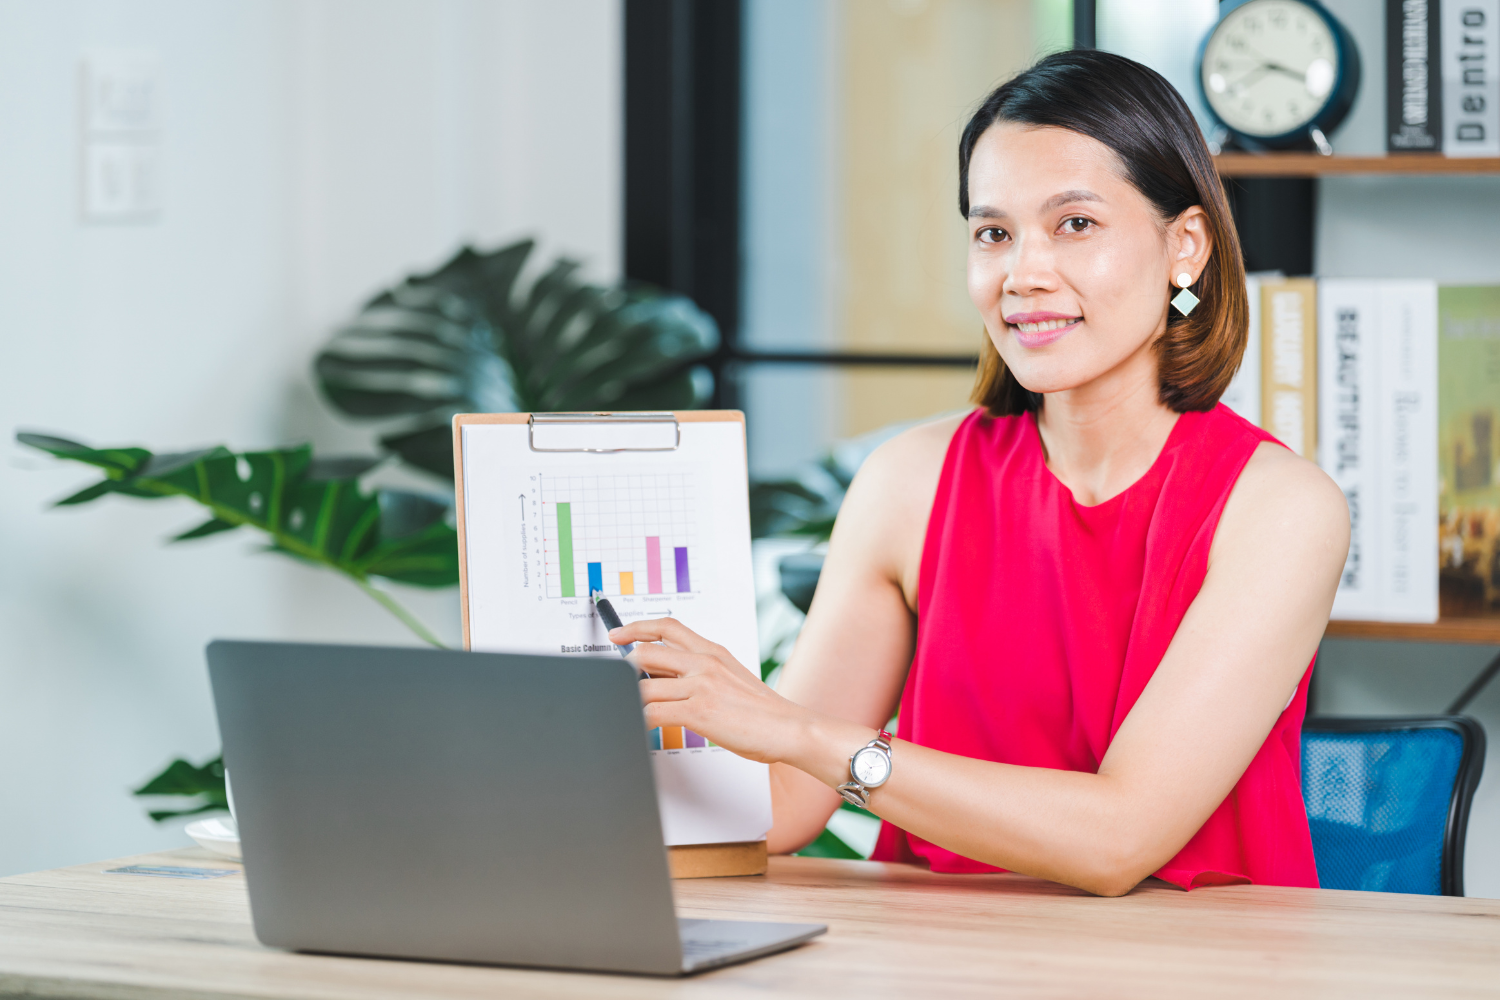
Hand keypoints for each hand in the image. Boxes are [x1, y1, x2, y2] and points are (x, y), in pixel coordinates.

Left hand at [609, 617, 812, 764]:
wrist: (789, 728)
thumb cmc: (762, 711)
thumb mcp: (731, 678)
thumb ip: (701, 672)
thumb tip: (667, 677)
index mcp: (712, 651)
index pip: (667, 627)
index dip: (637, 627)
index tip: (618, 634)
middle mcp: (704, 662)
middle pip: (647, 652)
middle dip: (624, 669)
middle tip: (614, 682)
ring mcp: (701, 685)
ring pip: (644, 685)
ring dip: (629, 700)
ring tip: (626, 711)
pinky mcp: (699, 711)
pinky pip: (653, 712)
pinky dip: (639, 721)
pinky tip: (639, 727)